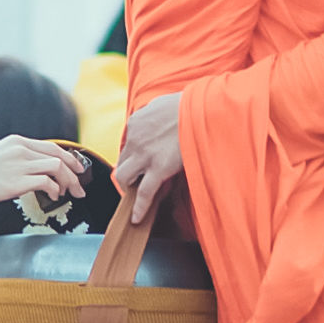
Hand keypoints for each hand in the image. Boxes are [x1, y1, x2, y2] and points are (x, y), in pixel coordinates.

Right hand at [0, 134, 91, 210]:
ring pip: (58, 167)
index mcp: (16, 142)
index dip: (68, 158)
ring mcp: (20, 164)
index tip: (75, 169)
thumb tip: (30, 170)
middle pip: (60, 155)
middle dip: (75, 170)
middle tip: (80, 184)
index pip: (52, 146)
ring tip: (69, 193)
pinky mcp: (17, 181)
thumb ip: (14, 159)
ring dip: (69, 181)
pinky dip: (56, 189)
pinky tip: (54, 196)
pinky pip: (48, 182)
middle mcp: (21, 150)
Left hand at [115, 93, 183, 222]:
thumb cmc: (188, 105)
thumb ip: (154, 115)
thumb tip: (154, 122)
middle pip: (122, 162)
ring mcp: (145, 155)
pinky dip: (139, 207)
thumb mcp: (162, 105)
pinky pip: (144, 193)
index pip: (127, 144)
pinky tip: (137, 217)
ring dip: (128, 187)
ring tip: (135, 194)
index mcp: (135, 122)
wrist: (202, 109)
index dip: (133, 156)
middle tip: (138, 179)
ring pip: (124, 177)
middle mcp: (135, 139)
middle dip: (128, 171)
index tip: (139, 163)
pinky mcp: (159, 169)